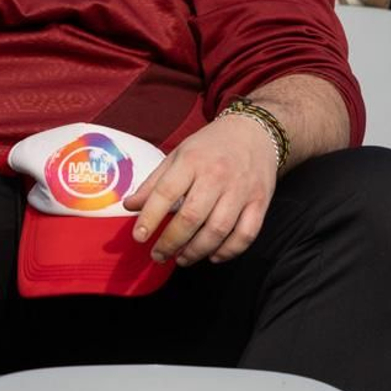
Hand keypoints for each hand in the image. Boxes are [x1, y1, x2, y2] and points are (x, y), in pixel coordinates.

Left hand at [123, 114, 278, 266]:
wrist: (254, 132)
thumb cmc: (210, 146)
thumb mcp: (178, 155)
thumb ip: (154, 182)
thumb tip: (130, 206)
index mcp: (191, 161)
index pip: (165, 193)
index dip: (149, 217)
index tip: (139, 237)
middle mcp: (217, 176)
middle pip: (191, 217)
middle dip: (171, 242)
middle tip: (158, 255)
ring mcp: (241, 190)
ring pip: (218, 230)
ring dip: (196, 251)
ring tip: (181, 259)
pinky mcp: (260, 202)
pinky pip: (245, 234)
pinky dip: (228, 251)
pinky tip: (212, 256)